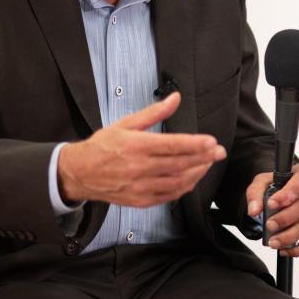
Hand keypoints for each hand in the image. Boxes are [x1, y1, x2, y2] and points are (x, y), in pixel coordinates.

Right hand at [57, 92, 224, 206]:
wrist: (78, 173)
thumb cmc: (102, 146)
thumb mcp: (125, 123)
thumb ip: (154, 112)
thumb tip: (175, 98)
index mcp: (136, 146)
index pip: (172, 146)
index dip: (195, 144)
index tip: (212, 141)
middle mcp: (139, 168)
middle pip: (179, 164)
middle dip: (204, 158)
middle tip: (219, 152)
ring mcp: (140, 187)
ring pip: (177, 182)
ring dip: (197, 173)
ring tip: (208, 163)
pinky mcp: (140, 200)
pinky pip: (168, 196)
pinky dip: (184, 188)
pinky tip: (192, 178)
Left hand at [246, 159, 298, 256]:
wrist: (293, 188)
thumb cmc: (280, 183)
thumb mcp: (264, 181)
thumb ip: (255, 193)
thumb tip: (254, 211)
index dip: (287, 196)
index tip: (271, 204)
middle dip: (286, 219)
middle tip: (269, 225)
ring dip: (291, 236)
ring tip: (274, 242)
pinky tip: (285, 249)